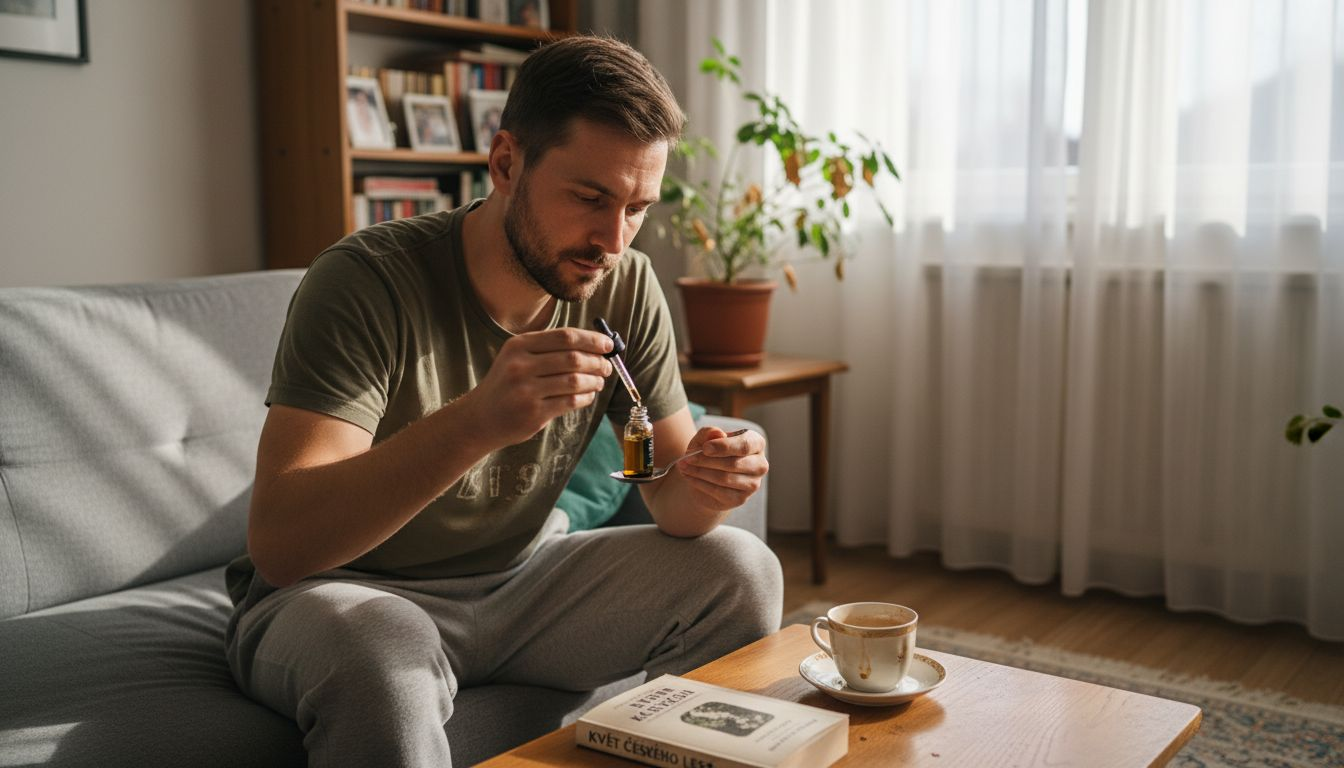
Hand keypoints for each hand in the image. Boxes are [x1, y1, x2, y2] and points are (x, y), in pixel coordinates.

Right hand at [460, 328, 612, 445]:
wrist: (481, 417)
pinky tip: (588, 396)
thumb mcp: (519, 358)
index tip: (608, 345)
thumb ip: (551, 349)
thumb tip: (596, 346)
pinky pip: (570, 401)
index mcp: (519, 345)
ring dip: (594, 381)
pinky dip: (586, 397)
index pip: (565, 337)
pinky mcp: (533, 413)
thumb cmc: (508, 384)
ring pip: (575, 381)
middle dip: (597, 362)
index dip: (592, 340)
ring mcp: (526, 390)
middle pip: (573, 358)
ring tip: (599, 382)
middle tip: (607, 367)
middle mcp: (520, 366)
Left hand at [675, 426, 768, 509]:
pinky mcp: (741, 499)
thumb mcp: (705, 439)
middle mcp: (760, 464)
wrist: (706, 477)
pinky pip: (719, 491)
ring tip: (683, 466)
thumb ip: (709, 433)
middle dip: (707, 461)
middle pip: (734, 463)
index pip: (744, 445)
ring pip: (725, 478)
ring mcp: (752, 484)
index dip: (724, 447)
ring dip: (700, 472)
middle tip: (686, 458)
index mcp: (756, 443)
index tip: (704, 448)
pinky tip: (689, 477)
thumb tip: (717, 433)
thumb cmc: (710, 453)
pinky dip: (700, 483)